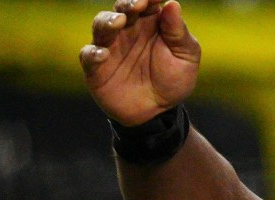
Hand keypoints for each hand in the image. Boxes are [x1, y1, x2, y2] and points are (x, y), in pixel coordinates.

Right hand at [81, 0, 200, 125]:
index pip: (146, 3)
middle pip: (121, 9)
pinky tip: (104, 55)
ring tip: (119, 22)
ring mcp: (110, 46)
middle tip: (137, 5)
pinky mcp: (96, 66)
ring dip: (108, 21)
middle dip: (127, 4)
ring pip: (101, 25)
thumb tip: (173, 3)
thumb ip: (178, 33)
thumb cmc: (173, 80)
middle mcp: (127, 30)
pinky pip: (89, 55)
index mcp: (150, 24)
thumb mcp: (185, 57)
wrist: (160, 112)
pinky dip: (94, 53)